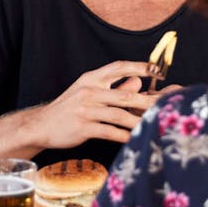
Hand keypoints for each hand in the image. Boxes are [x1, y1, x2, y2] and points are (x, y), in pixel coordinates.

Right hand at [29, 61, 164, 148]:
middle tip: (166, 105)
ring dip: (138, 122)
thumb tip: (138, 82)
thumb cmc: (70, 108)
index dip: (139, 67)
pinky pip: (109, 132)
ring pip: (119, 115)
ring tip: (154, 125)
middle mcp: (89, 91)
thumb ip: (114, 87)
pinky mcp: (82, 127)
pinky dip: (124, 136)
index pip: (118, 67)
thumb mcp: (89, 92)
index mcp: (91, 78)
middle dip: (147, 101)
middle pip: (124, 95)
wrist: (41, 125)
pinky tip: (135, 139)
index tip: (158, 70)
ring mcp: (85, 110)